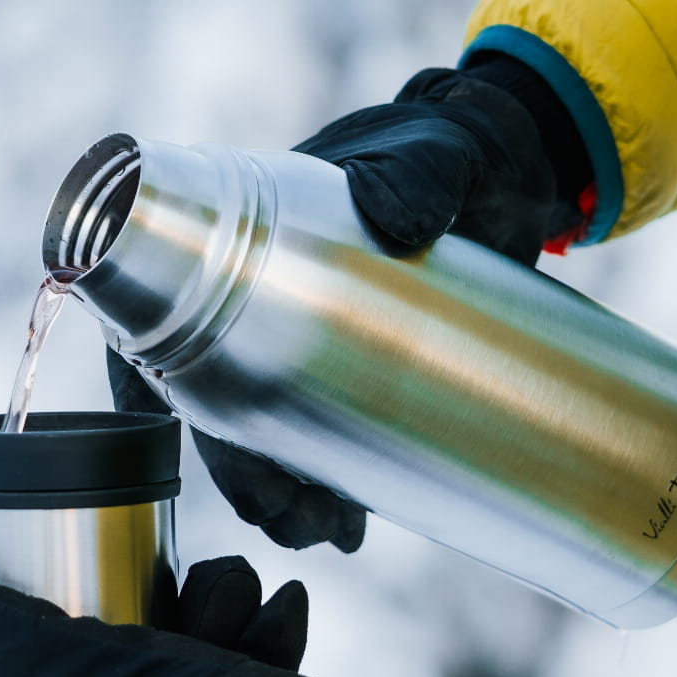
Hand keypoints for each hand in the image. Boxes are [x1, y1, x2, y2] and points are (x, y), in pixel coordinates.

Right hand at [108, 58, 587, 550]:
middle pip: (208, 402)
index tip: (203, 446)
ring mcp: (301, 339)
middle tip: (296, 516)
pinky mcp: (351, 372)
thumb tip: (394, 219)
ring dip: (282, 497)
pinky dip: (325, 489)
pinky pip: (314, 440)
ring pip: (259, 435)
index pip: (159, 317)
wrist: (519, 171)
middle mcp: (254, 297)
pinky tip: (353, 524)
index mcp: (238, 239)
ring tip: (334, 531)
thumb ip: (420, 174)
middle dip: (242, 475)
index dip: (158, 390)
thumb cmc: (456, 145)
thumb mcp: (439, 155)